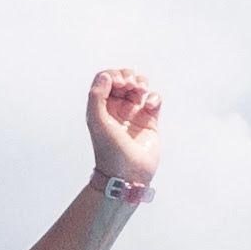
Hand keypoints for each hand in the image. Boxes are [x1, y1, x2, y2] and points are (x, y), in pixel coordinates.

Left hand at [83, 67, 161, 194]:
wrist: (128, 174)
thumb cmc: (110, 150)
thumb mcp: (97, 121)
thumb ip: (97, 96)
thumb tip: (106, 76)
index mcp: (102, 107)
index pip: (106, 80)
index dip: (113, 75)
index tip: (118, 83)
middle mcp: (117, 109)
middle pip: (123, 80)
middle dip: (128, 77)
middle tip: (130, 85)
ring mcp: (134, 114)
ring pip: (139, 87)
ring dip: (141, 83)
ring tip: (141, 91)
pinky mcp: (150, 121)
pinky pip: (154, 101)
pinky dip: (154, 97)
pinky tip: (150, 105)